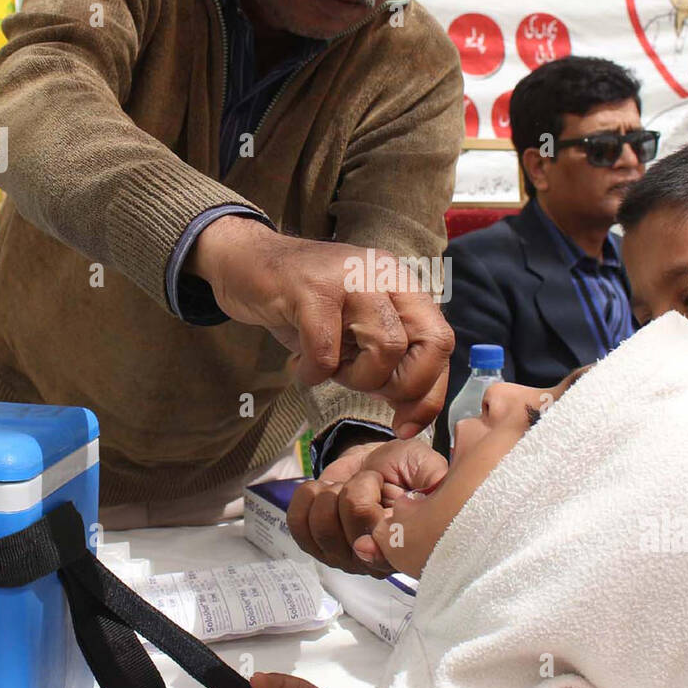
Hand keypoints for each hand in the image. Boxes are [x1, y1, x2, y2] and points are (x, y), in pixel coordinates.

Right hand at [187, 218, 453, 437]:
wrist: (246, 261)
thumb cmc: (303, 305)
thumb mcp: (354, 330)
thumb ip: (388, 359)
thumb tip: (414, 409)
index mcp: (401, 285)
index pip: (441, 342)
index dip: (430, 393)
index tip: (407, 425)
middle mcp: (385, 274)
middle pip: (429, 343)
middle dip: (400, 386)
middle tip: (362, 387)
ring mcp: (351, 277)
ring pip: (385, 347)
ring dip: (355, 377)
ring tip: (328, 369)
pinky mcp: (311, 288)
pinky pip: (327, 351)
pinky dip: (314, 373)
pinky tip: (301, 369)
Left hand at [288, 438, 447, 575]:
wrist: (375, 464)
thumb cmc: (403, 469)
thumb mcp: (426, 466)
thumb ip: (434, 479)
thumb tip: (438, 489)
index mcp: (405, 549)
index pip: (383, 550)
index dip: (373, 523)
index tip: (380, 492)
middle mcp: (373, 562)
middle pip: (351, 533)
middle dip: (355, 492)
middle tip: (368, 483)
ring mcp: (341, 558)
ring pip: (322, 528)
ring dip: (330, 494)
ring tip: (344, 487)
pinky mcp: (314, 546)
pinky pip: (297, 525)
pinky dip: (306, 497)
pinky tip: (323, 490)